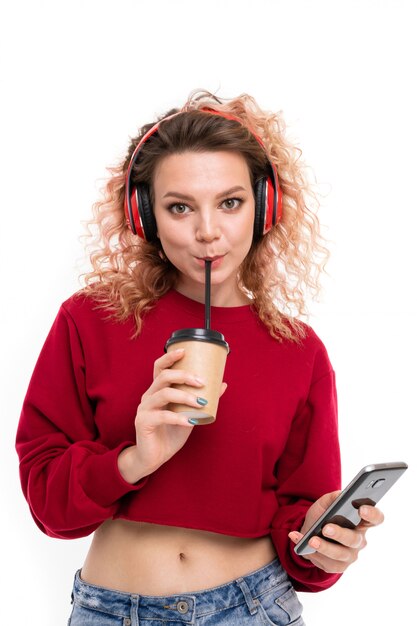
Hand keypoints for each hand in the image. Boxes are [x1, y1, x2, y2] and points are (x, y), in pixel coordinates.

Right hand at [119, 348, 226, 481]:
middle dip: (184, 376)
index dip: (170, 357)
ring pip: (164, 394)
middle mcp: (148, 396)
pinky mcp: (143, 422)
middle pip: (164, 377)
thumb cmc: (171, 433)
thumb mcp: (190, 414)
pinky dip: (179, 418)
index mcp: (157, 390)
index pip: (159, 368)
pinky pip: (162, 416)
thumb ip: (202, 400)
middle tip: (202, 382)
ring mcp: (144, 409)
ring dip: (185, 396)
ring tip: (200, 403)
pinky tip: (191, 422)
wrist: (155, 457)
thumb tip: (223, 384)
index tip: (184, 350)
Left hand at [288, 491, 384, 573]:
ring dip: (324, 547)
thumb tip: (340, 495)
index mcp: (361, 522)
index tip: (361, 509)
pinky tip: (298, 540)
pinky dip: (309, 551)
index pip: (376, 518)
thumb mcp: (325, 503)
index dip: (372, 514)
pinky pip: (325, 562)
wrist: (309, 533)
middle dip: (340, 534)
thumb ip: (333, 497)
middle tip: (326, 528)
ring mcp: (350, 555)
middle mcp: (359, 540)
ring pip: (339, 554)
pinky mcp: (337, 566)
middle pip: (354, 539)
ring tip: (311, 540)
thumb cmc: (322, 516)